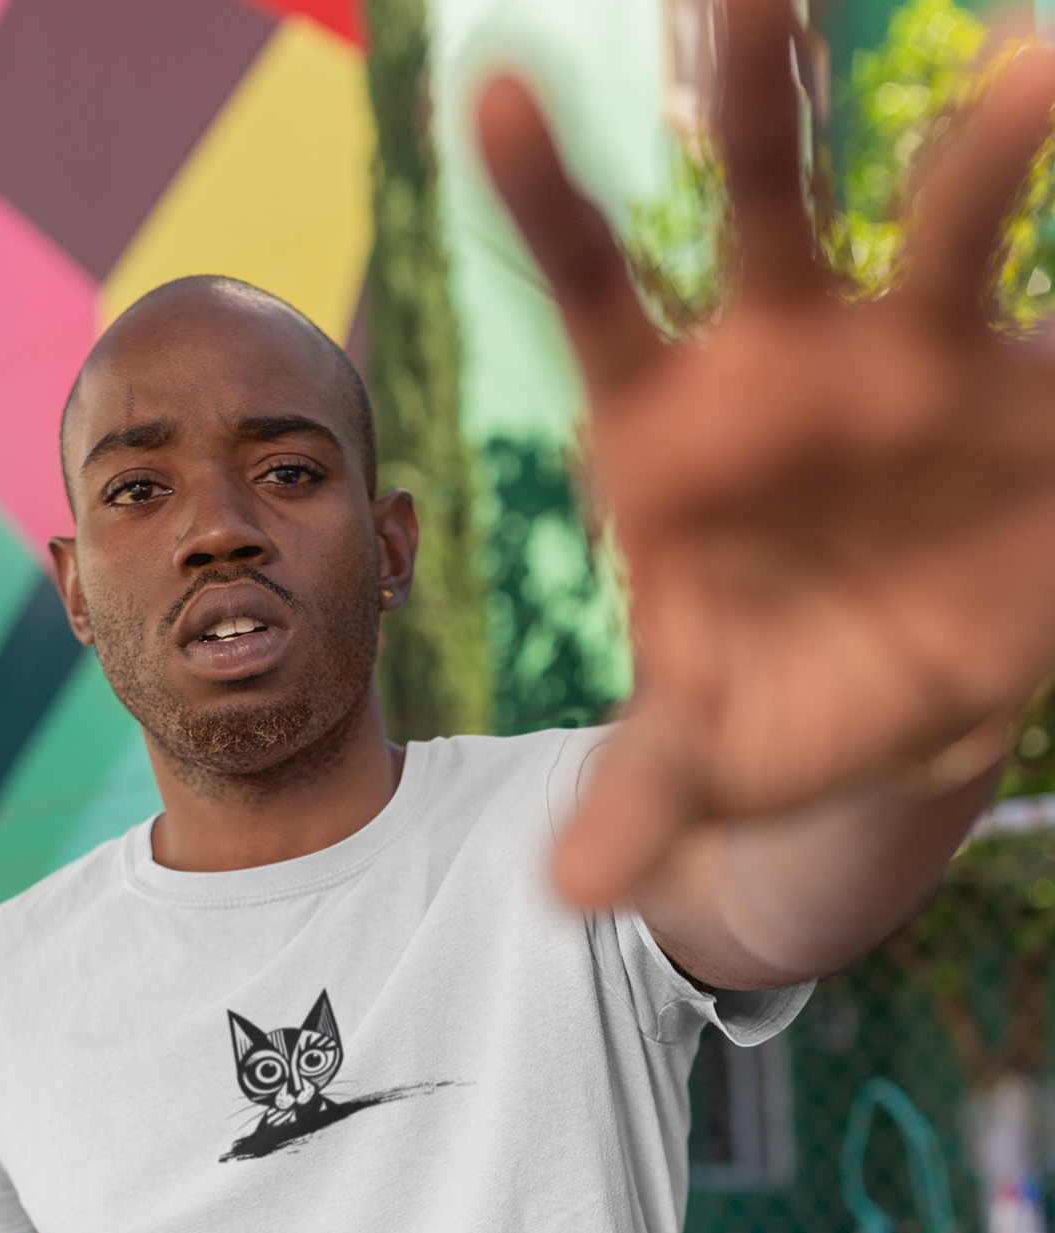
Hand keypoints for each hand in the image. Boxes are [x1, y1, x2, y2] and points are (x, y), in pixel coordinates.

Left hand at [479, 0, 1054, 910]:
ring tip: (1033, 73)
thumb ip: (640, 795)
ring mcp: (921, 368)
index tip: (485, 93)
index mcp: (669, 421)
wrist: (890, 710)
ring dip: (987, 155)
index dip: (545, 197)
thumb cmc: (762, 700)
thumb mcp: (696, 755)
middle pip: (759, 202)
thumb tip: (575, 897)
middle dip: (752, 89)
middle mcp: (792, 360)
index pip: (595, 290)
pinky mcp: (1033, 407)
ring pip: (945, 235)